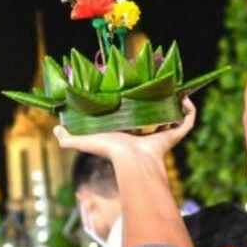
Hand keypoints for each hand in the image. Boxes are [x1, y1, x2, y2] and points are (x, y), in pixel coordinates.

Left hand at [54, 97, 196, 162]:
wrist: (131, 161)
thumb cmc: (109, 150)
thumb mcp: (84, 141)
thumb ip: (68, 138)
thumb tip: (56, 128)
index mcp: (130, 133)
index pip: (135, 117)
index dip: (137, 103)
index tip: (137, 88)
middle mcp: (148, 134)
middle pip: (157, 114)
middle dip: (159, 100)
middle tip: (157, 85)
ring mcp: (163, 134)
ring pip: (175, 116)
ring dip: (176, 102)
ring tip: (173, 88)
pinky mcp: (175, 135)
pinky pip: (187, 121)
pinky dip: (190, 110)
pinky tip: (184, 97)